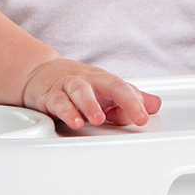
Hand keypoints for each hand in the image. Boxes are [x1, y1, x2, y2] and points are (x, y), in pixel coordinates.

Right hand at [23, 59, 162, 130]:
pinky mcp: (50, 96)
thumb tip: (154, 105)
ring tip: (98, 119)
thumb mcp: (106, 90)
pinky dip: (66, 111)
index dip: (136, 103)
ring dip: (90, 105)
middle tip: (132, 116)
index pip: (124, 88)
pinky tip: (74, 121)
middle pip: (109, 85)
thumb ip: (130, 99)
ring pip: (80, 91)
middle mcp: (88, 81)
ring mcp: (68, 87)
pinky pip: (58, 102)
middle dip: (123, 100)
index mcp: (104, 81)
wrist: (41, 73)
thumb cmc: (79, 84)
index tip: (143, 118)